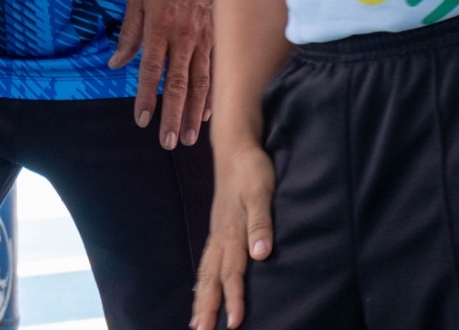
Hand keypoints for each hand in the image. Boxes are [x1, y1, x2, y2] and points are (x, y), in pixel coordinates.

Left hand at [108, 0, 212, 148]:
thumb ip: (128, 33)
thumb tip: (115, 63)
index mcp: (159, 28)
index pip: (151, 71)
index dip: (146, 97)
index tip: (142, 120)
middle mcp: (183, 38)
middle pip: (178, 84)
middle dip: (174, 115)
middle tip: (169, 142)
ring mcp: (205, 39)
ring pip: (201, 83)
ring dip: (195, 113)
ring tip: (190, 137)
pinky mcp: (219, 37)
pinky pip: (216, 71)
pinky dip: (213, 94)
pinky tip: (210, 113)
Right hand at [193, 143, 275, 328]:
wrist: (235, 146)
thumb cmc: (252, 168)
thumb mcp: (261, 192)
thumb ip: (261, 223)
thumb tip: (260, 254)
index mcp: (231, 231)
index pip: (232, 272)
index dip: (234, 298)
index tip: (234, 323)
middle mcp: (221, 235)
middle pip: (211, 277)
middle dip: (208, 306)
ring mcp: (218, 231)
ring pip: (206, 270)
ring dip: (202, 296)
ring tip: (197, 320)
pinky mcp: (219, 227)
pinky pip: (207, 260)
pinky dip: (202, 279)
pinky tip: (201, 287)